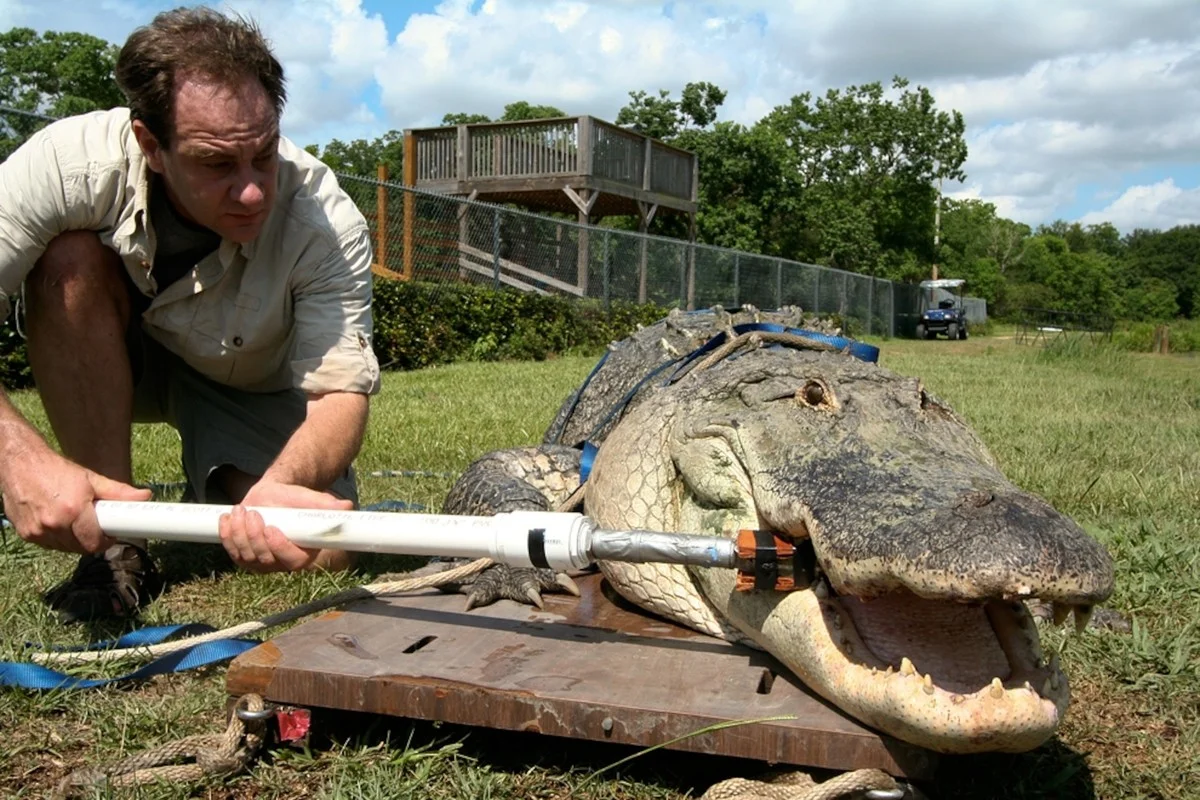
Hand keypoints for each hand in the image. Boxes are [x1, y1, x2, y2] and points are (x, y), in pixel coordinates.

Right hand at [0, 448, 151, 553]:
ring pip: (65, 548)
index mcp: (73, 511)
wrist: (20, 463)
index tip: (111, 535)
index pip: (95, 543)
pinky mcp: (26, 534)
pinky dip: (57, 538)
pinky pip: (49, 544)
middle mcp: (54, 524)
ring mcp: (37, 531)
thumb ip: (118, 492)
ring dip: (74, 539)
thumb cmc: (55, 470)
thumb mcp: (91, 479)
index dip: (106, 541)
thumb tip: (144, 496)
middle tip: (94, 523)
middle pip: (81, 547)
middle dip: (91, 538)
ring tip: (74, 519)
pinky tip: (58, 521)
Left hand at [218, 480, 353, 572]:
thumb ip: (327, 505)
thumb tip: (346, 506)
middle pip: (264, 559)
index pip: (292, 561)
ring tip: (241, 510)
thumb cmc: (297, 500)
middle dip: (254, 536)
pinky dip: (227, 535)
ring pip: (245, 556)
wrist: (277, 496)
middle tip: (253, 513)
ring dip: (239, 533)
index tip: (271, 529)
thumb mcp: (313, 500)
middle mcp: (281, 562)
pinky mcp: (244, 555)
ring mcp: (260, 561)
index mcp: (304, 554)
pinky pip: (232, 551)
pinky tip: (227, 518)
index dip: (279, 548)